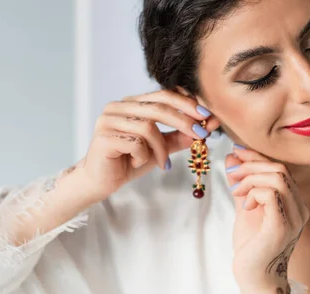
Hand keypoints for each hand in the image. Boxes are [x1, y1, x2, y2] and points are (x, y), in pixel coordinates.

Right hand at [76, 89, 220, 202]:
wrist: (101, 181)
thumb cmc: (129, 161)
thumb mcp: (160, 148)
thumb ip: (180, 137)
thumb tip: (208, 128)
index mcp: (131, 103)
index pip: (163, 95)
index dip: (186, 104)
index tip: (207, 116)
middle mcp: (118, 106)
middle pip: (158, 107)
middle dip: (183, 121)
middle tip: (202, 135)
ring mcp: (108, 120)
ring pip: (147, 127)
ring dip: (161, 148)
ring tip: (162, 163)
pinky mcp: (104, 136)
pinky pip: (135, 143)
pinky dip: (143, 156)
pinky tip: (138, 163)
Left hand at [226, 146, 309, 293]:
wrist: (254, 279)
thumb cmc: (252, 248)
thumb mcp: (245, 209)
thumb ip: (242, 185)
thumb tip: (233, 158)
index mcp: (294, 203)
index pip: (280, 168)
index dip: (257, 156)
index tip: (236, 152)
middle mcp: (299, 209)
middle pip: (280, 169)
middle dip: (251, 165)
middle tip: (231, 175)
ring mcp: (294, 218)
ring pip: (277, 178)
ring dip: (250, 178)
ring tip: (236, 191)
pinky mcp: (281, 227)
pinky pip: (271, 195)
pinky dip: (254, 192)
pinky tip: (245, 205)